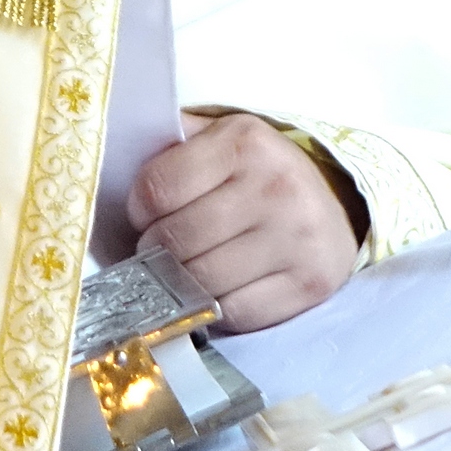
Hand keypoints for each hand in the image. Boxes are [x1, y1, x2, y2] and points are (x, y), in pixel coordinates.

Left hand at [126, 113, 361, 332]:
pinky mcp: (310, 284)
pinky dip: (216, 307)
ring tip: (183, 268)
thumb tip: (115, 157)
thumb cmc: (257, 173)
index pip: (157, 187)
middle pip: (176, 239)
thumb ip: (172, 142)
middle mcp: (275, 186)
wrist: (334, 209)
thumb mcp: (220, 138)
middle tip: (158, 248)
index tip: (143, 214)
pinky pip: (236, 312)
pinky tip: (217, 288)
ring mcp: (296, 238)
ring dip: (180, 281)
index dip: (138, 208)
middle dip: (155, 249)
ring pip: (202, 280)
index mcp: (243, 142)